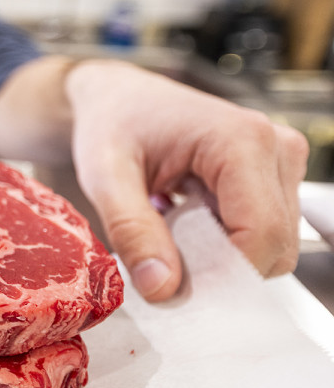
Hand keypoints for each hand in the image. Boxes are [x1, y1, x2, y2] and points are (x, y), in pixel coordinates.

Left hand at [66, 60, 308, 300]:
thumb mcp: (104, 176)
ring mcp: (283, 161)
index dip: (221, 275)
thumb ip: (131, 230)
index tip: (171, 288)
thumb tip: (163, 290)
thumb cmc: (111, 124)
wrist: (118, 97)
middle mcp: (277, 147)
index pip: (260, 235)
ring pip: (275, 245)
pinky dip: (227, 243)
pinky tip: (188, 223)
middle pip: (275, 246)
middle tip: (162, 257)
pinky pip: (266, 233)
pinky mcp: (276, 175)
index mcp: (242, 140)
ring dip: (223, 256)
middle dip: (221, 269)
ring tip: (172, 229)